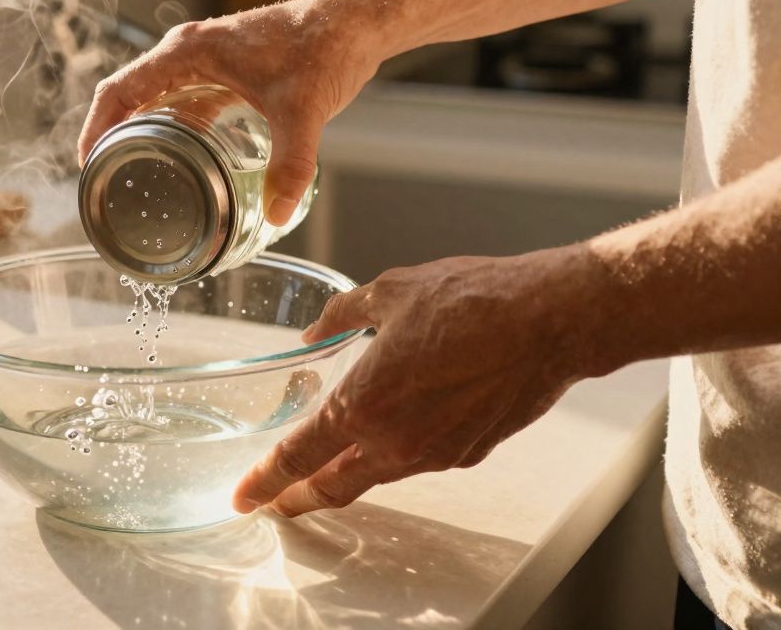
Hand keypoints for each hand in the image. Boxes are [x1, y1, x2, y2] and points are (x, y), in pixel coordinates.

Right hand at [76, 0, 384, 224]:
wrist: (356, 24)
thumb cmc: (324, 48)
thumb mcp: (302, 111)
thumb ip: (290, 165)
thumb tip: (279, 214)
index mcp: (188, 52)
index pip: (120, 90)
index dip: (96, 129)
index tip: (86, 165)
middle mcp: (189, 52)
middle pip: (132, 97)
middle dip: (116, 138)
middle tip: (109, 181)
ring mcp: (207, 60)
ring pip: (160, 101)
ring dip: (147, 135)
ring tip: (139, 177)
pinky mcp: (227, 70)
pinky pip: (188, 102)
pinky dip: (179, 130)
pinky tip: (187, 162)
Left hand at [233, 246, 610, 516]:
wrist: (550, 321)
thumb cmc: (474, 301)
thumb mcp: (389, 292)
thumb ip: (341, 316)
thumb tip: (319, 330)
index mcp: (362, 404)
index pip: (298, 459)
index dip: (265, 482)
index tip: (243, 497)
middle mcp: (394, 441)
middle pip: (332, 487)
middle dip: (297, 499)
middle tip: (275, 501)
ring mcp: (433, 454)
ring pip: (375, 476)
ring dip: (346, 474)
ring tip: (328, 464)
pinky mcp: (467, 454)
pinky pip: (416, 460)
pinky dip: (394, 453)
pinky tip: (396, 427)